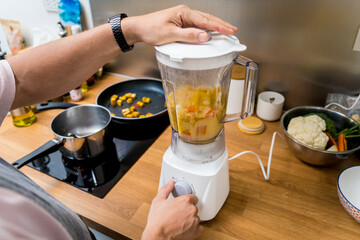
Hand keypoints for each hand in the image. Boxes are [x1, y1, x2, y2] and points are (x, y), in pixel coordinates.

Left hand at [122, 5, 237, 44]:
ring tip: (227, 31)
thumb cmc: (150, 29)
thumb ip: (188, 36)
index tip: (230, 31)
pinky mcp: (181, 23)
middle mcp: (185, 13)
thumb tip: (204, 37)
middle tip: (233, 31)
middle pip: (208, 19)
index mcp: (184, 13)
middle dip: (222, 25)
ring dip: (216, 26)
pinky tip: (211, 32)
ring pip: (204, 21)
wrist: (139, 28)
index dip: (219, 27)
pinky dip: (207, 28)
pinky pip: (198, 25)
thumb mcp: (169, 35)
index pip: (205, 20)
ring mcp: (183, 17)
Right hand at [142, 180, 202, 239]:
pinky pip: (200, 228)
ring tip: (181, 222)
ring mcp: (195, 221)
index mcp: (185, 200)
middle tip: (179, 214)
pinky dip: (195, 229)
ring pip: (196, 218)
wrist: (158, 235)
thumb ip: (166, 189)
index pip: (193, 197)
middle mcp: (192, 209)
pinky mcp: (196, 231)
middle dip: (188, 210)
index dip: (188, 201)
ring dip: (191, 219)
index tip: (183, 204)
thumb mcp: (158, 200)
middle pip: (194, 207)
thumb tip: (170, 183)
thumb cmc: (157, 220)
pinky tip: (186, 228)